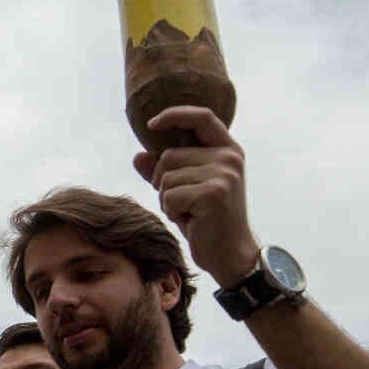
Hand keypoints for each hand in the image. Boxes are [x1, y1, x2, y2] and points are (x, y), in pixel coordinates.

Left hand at [131, 106, 260, 286]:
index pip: (201, 116)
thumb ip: (164, 171)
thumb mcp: (185, 190)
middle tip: (184, 203)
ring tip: (190, 212)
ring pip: (166, 177)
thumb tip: (138, 156)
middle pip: (169, 156)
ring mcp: (224, 173)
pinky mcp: (214, 192)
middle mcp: (229, 157)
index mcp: (228, 150)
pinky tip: (191, 220)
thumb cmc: (207, 221)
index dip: (174, 115)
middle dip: (163, 182)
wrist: (231, 254)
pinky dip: (171, 211)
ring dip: (167, 199)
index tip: (151, 124)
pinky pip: (169, 196)